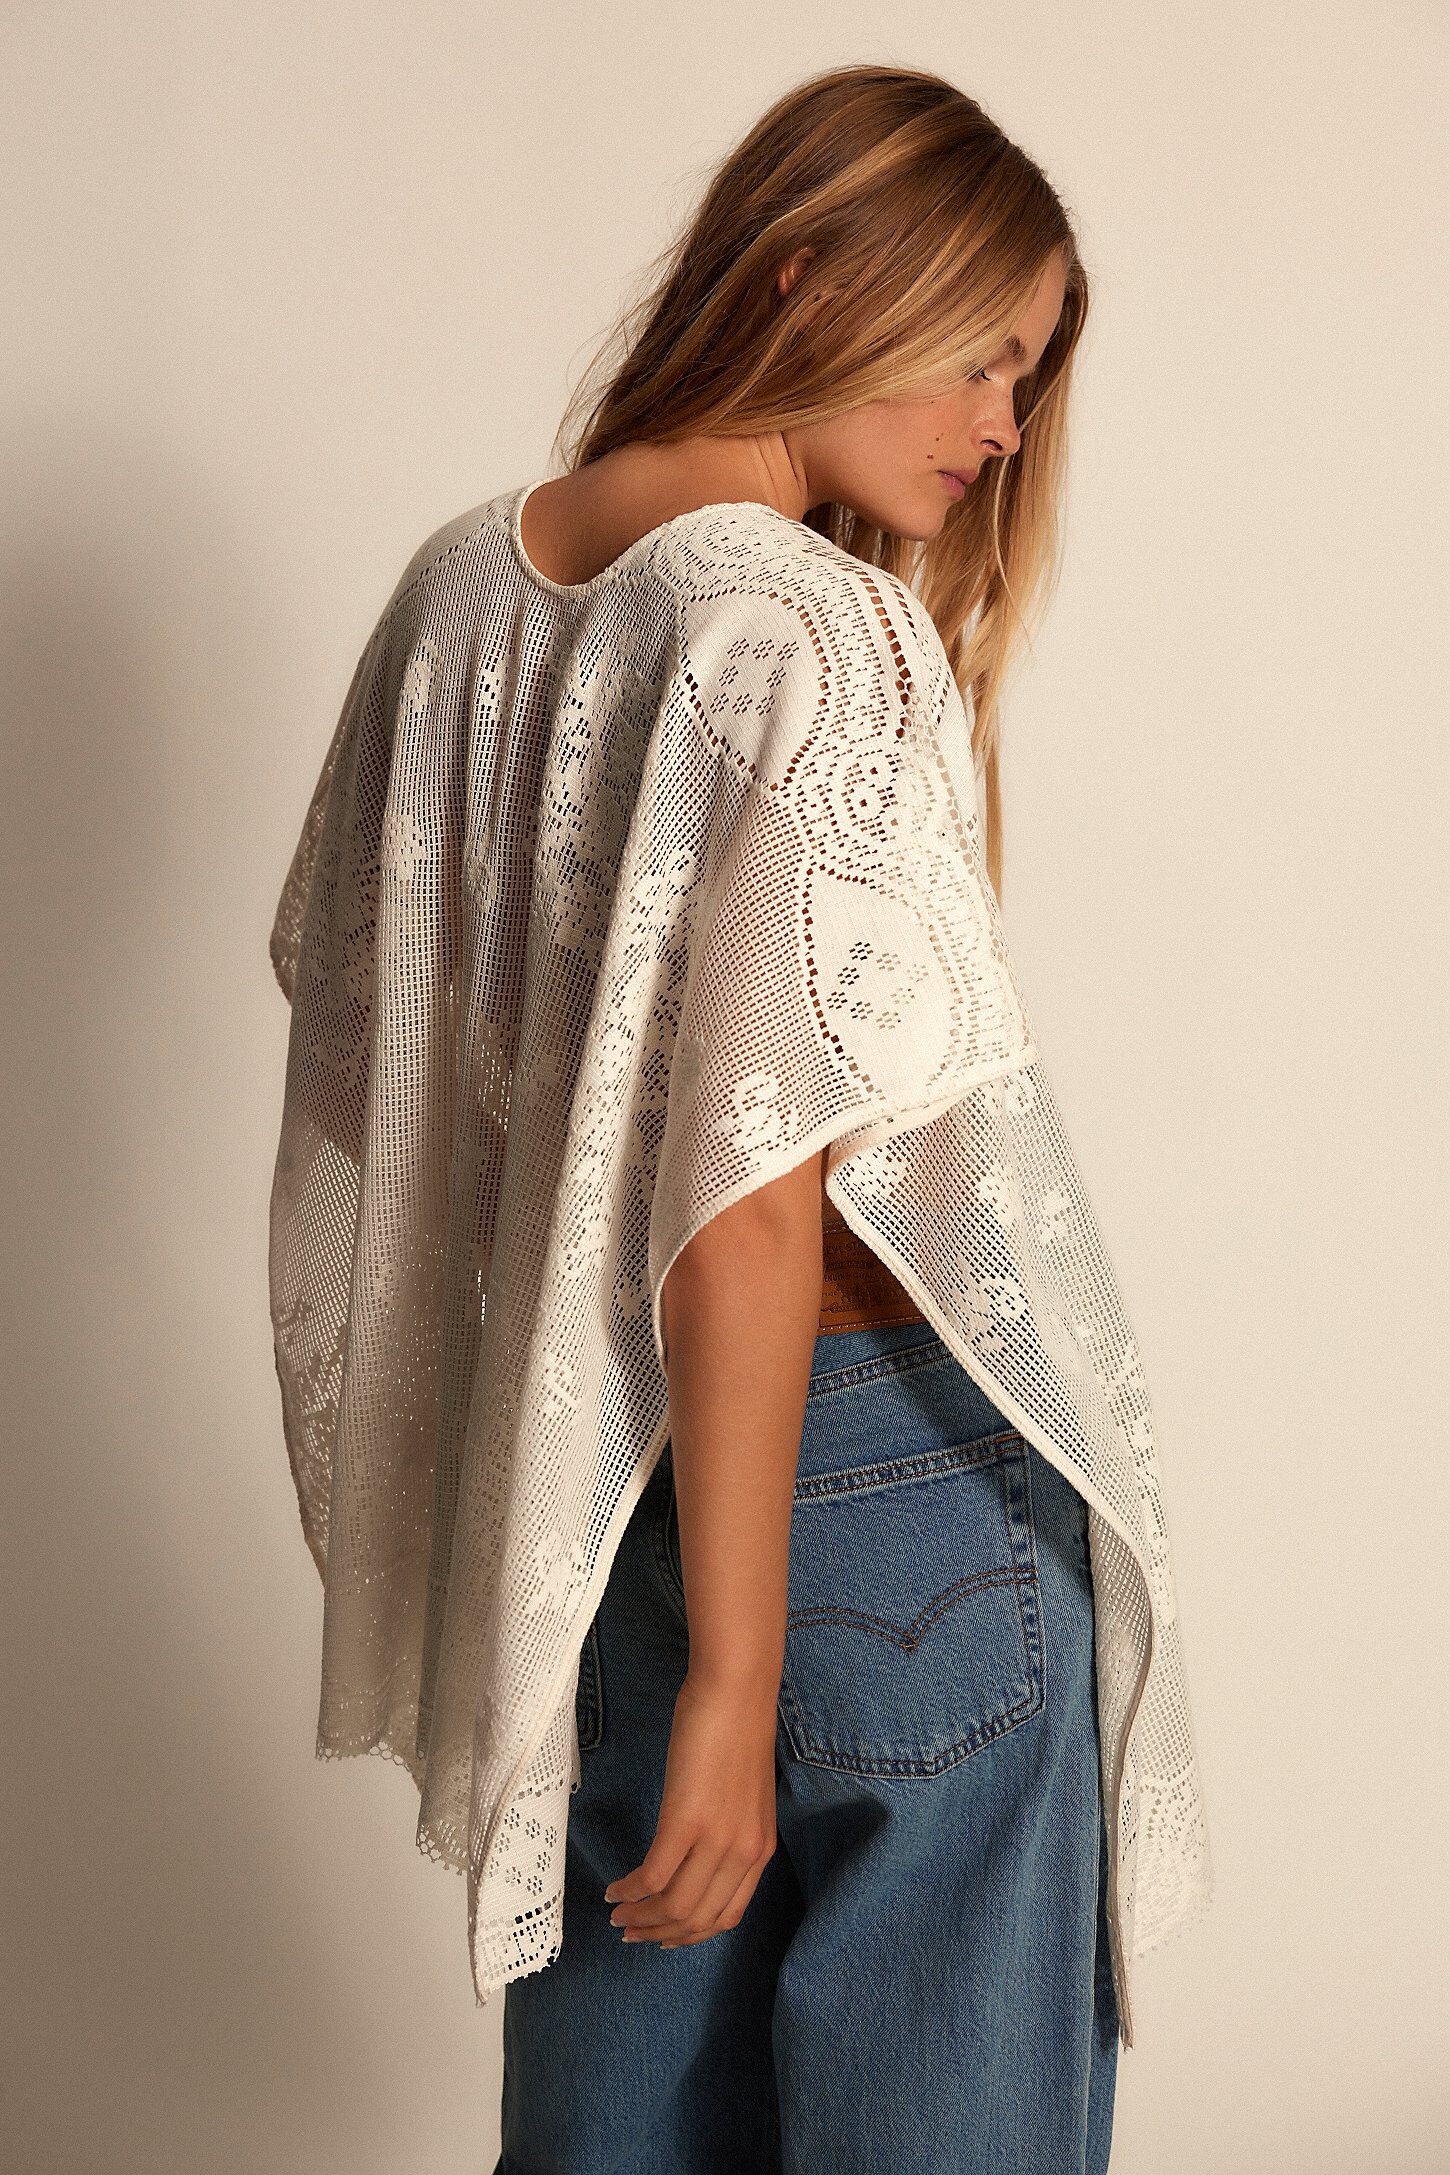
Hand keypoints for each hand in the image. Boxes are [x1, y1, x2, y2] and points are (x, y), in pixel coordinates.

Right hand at [603, 1669, 778, 1947]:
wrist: (737, 1690)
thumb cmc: (735, 1729)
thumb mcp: (743, 1795)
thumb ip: (729, 1829)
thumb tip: (698, 1855)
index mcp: (759, 1850)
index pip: (726, 1916)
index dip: (689, 1934)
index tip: (662, 1936)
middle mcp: (742, 1853)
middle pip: (696, 1919)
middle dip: (659, 1932)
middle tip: (629, 1931)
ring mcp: (716, 1839)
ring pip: (674, 1906)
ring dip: (641, 1917)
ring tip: (617, 1914)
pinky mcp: (686, 1820)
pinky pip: (654, 1876)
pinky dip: (631, 1890)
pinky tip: (615, 1888)